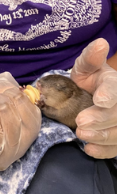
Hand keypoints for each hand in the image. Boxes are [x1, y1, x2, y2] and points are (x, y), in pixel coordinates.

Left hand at [70, 38, 116, 157]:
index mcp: (114, 83)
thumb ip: (90, 58)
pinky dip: (105, 150)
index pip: (115, 89)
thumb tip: (100, 43)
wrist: (90, 95)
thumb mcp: (86, 67)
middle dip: (101, 119)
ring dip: (102, 135)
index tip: (99, 100)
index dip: (109, 95)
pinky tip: (90, 149)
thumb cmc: (89, 80)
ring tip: (82, 134)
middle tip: (80, 123)